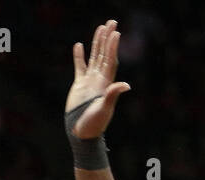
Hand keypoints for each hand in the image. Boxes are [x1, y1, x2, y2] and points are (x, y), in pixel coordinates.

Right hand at [67, 20, 130, 138]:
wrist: (82, 132)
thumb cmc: (94, 124)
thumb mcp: (104, 109)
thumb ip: (112, 95)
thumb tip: (126, 85)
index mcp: (106, 84)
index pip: (111, 60)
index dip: (113, 47)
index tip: (116, 33)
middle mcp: (100, 80)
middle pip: (105, 54)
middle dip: (107, 39)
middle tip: (111, 22)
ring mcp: (90, 81)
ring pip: (94, 57)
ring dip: (97, 43)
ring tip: (99, 27)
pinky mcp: (79, 85)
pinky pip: (80, 66)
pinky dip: (79, 56)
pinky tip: (78, 45)